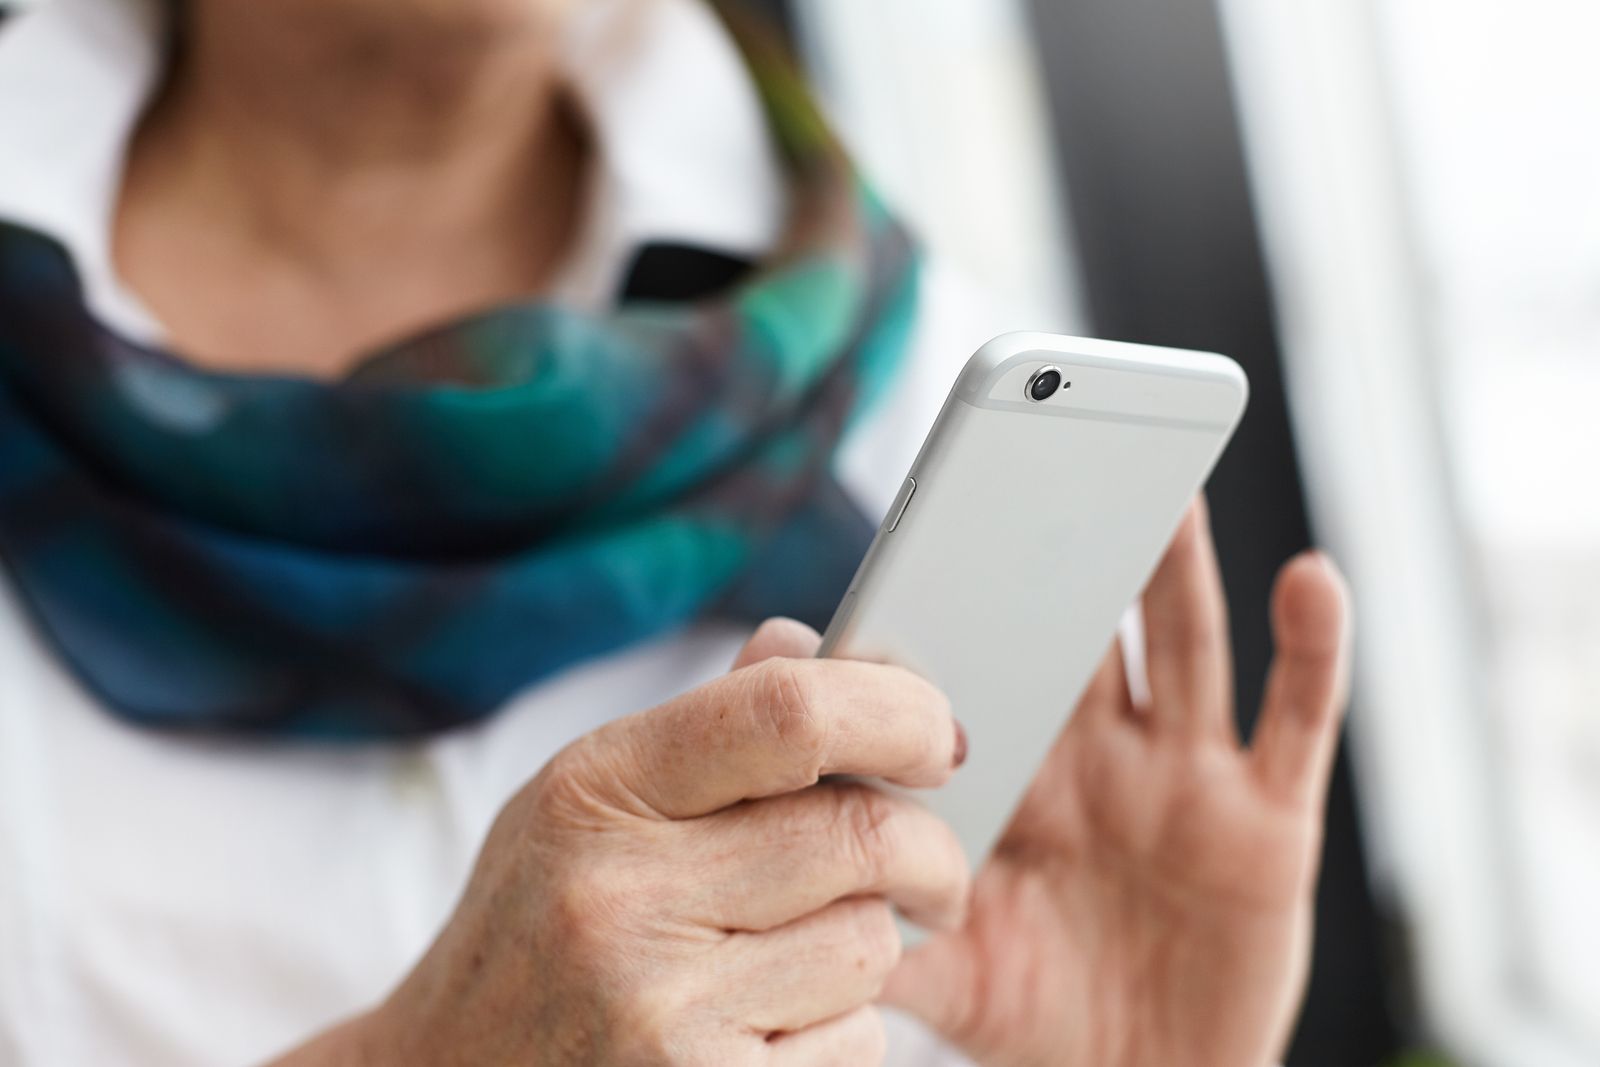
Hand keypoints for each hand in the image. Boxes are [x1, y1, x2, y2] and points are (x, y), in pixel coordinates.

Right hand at [309, 623, 969, 1065]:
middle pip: (860, 838)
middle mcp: (622, 899)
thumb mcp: (581, 803)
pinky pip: (856, 1042)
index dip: (894, 710)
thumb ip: (703, 726)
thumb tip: (813, 646)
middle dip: (929, 851)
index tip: (938, 734)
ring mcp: (661, 1013)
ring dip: (867, 946)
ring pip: (870, 946)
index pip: (787, 713)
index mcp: (595, 793)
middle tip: (933, 868)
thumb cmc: (530, 929)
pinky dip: (842, 1030)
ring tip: (795, 956)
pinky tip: (768, 1025)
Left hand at [881, 501, 1352, 1066]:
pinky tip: (1309, 577)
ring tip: (1163, 485)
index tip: (925, 526)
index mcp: (1014, 772)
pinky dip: (1315, 649)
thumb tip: (793, 872)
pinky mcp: (1268, 820)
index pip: (981, 663)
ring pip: (1182, 646)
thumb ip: (882, 923)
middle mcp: (1097, 755)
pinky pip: (1297, 718)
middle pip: (1082, 627)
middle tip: (1046, 450)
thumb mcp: (951, 973)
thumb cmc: (1035, 1018)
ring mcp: (1184, 778)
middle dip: (1068, 546)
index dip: (961, 598)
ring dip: (1176, 567)